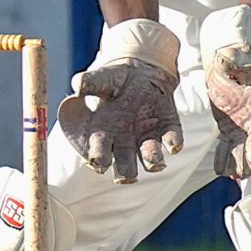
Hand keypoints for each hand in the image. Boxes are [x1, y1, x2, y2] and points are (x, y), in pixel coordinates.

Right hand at [59, 19, 181, 181]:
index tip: (99, 163)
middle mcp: (125, 141)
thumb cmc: (115, 79)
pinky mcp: (168, 129)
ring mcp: (147, 137)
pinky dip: (173, 144)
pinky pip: (172, 140)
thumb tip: (78, 87)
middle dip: (126, 172)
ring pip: (150, 158)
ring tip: (156, 163)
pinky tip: (173, 145)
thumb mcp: (102, 78)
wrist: (142, 73)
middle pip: (125, 164)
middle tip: (128, 177)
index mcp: (104, 131)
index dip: (99, 159)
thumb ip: (90, 82)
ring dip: (153, 161)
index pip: (99, 152)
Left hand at [200, 6, 250, 179]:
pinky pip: (229, 147)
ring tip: (236, 176)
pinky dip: (226, 159)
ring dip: (241, 163)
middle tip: (247, 172)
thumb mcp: (233, 60)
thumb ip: (232, 61)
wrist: (226, 67)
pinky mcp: (231, 130)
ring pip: (245, 149)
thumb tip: (227, 57)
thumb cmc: (234, 62)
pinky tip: (222, 172)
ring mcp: (244, 126)